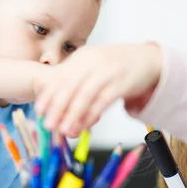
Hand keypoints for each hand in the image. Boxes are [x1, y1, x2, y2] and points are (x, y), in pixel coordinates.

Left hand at [35, 43, 161, 136]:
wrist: (148, 59)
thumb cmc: (116, 66)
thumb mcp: (93, 64)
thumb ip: (76, 77)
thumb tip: (54, 100)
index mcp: (82, 57)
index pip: (59, 76)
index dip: (47, 95)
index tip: (38, 111)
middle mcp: (92, 62)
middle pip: (69, 86)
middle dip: (56, 108)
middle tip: (48, 125)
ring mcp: (107, 72)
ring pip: (85, 96)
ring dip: (72, 115)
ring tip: (64, 130)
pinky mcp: (121, 83)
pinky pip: (102, 102)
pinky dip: (92, 115)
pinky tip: (85, 126)